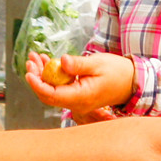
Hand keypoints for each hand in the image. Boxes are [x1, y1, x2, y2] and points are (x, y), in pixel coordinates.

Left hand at [23, 51, 137, 112]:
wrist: (131, 82)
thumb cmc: (118, 72)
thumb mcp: (98, 64)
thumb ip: (78, 64)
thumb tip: (62, 61)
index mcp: (81, 97)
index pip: (52, 95)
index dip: (37, 84)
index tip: (29, 72)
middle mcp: (76, 103)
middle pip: (48, 94)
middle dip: (36, 77)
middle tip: (31, 60)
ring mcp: (76, 100)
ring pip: (52, 90)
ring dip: (42, 74)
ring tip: (35, 57)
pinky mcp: (77, 95)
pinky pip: (59, 88)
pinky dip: (51, 75)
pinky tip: (46, 61)